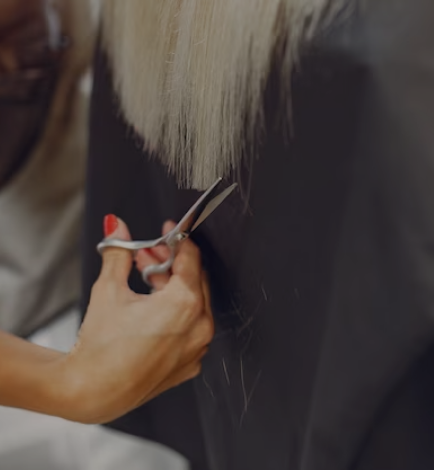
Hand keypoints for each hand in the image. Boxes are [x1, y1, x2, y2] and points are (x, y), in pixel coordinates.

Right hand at [60, 216, 213, 423]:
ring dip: (172, 287)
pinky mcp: (189, 364)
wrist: (93, 392)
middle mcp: (199, 327)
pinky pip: (191, 329)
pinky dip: (177, 314)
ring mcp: (197, 348)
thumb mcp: (109, 289)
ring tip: (145, 279)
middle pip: (194, 280)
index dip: (178, 240)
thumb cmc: (101, 346)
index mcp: (184, 304)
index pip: (191, 259)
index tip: (169, 231)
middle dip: (171, 263)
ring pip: (194, 304)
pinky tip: (153, 309)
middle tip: (148, 255)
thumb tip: (117, 227)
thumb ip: (118, 253)